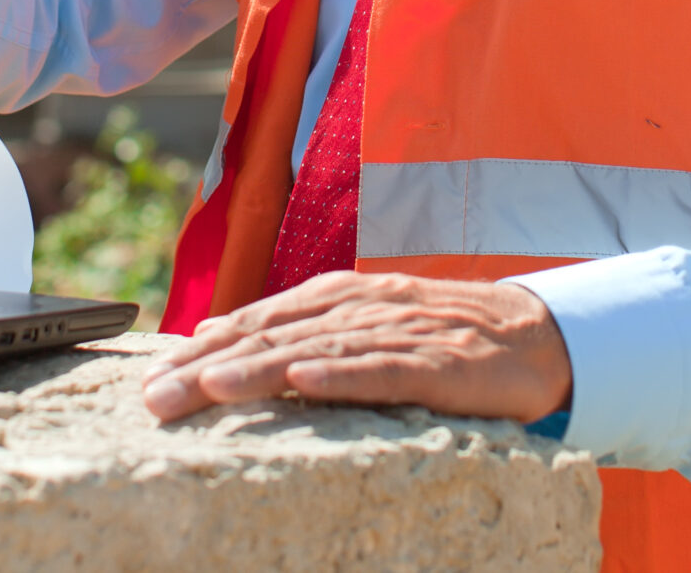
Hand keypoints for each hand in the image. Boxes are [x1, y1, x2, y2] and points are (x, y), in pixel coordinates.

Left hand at [141, 272, 572, 426]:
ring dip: (259, 368)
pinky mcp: (439, 364)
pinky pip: (384, 369)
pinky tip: (304, 381)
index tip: (153, 373)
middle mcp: (363, 305)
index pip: (259, 317)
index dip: (202, 343)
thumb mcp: (365, 324)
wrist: (538, 337)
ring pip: (318, 350)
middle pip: (275, 333)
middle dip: (209, 362)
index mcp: (341, 295)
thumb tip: (217, 339)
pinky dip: (342, 373)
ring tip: (208, 386)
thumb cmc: (442, 336)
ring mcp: (401, 332)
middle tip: (156, 395)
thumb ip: (298, 329)